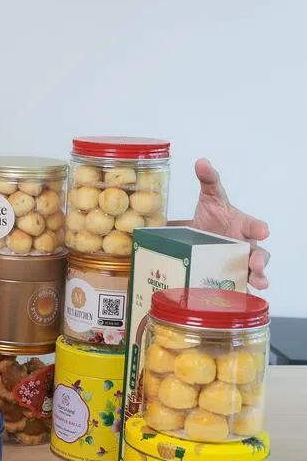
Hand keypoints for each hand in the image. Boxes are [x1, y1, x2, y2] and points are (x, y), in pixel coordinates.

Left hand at [189, 159, 269, 289]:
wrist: (198, 237)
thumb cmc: (212, 216)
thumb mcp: (209, 197)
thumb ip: (209, 180)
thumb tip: (202, 162)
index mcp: (242, 225)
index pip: (254, 225)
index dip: (259, 227)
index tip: (263, 230)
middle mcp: (245, 245)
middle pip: (259, 253)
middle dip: (259, 259)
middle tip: (255, 263)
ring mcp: (238, 262)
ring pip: (253, 272)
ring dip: (257, 278)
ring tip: (259, 284)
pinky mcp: (229, 276)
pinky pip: (237, 286)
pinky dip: (238, 292)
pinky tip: (238, 298)